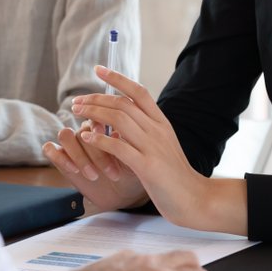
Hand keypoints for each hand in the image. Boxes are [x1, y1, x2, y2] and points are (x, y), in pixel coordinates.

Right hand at [43, 121, 148, 210]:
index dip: (100, 125)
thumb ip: (126, 145)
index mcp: (103, 126)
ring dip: (79, 155)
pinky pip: (50, 149)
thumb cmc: (131, 173)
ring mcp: (72, 145)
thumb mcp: (135, 159)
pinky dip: (60, 157)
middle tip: (112, 172)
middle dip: (97, 152)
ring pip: (65, 135)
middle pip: (82, 129)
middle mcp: (85, 133)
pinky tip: (74, 169)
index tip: (112, 137)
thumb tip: (115, 132)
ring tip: (94, 175)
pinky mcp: (61, 159)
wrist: (123, 194)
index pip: (95, 115)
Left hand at [68, 66, 246, 234]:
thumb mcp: (162, 145)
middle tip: (76, 101)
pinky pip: (119, 147)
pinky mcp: (147, 166)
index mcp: (162, 123)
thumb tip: (121, 117)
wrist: (195, 200)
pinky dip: (100, 139)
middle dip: (96, 99)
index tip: (98, 69)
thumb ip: (145, 130)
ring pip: (119, 119)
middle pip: (123, 104)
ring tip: (77, 113)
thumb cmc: (174, 176)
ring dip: (93, 113)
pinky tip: (86, 137)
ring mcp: (153, 147)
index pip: (139, 92)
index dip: (117, 78)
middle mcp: (158, 130)